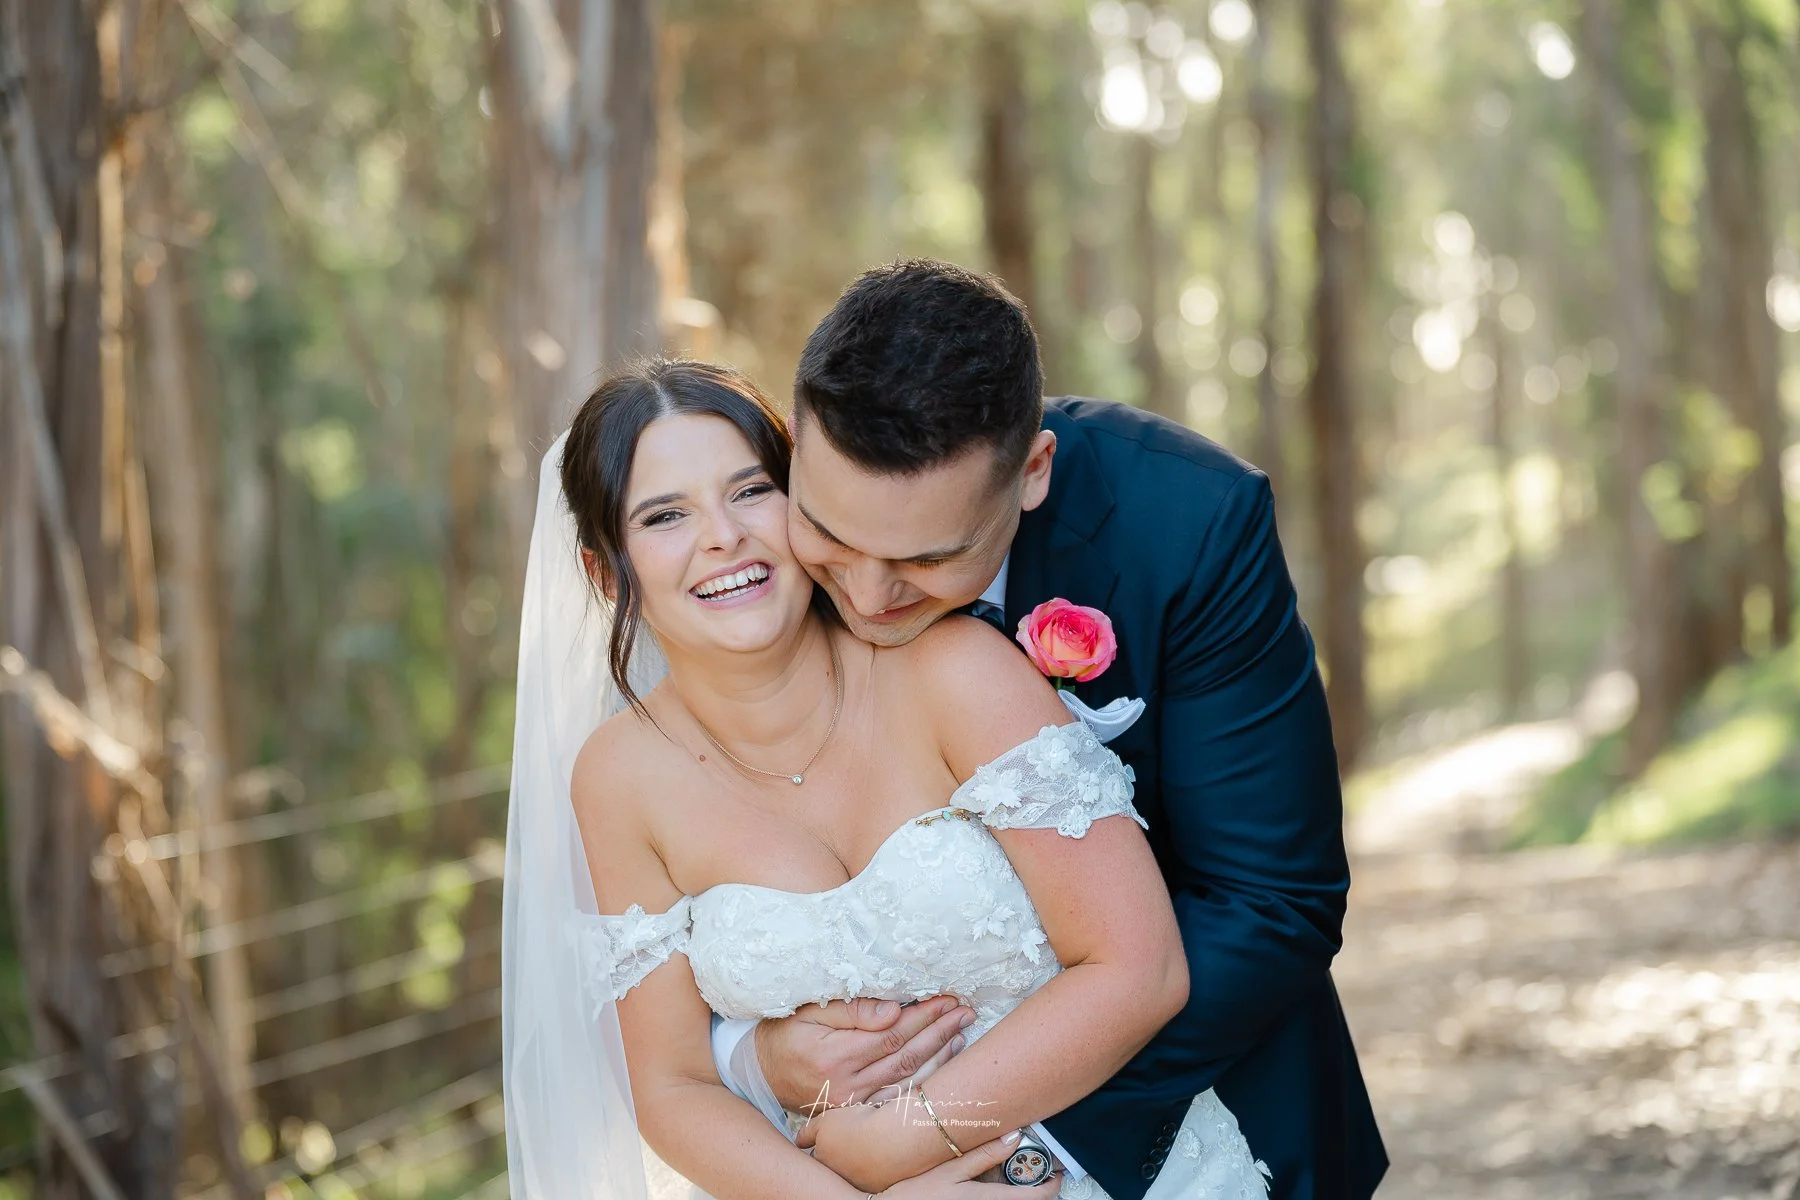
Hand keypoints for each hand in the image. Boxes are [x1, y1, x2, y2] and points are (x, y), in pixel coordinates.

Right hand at [756, 995, 972, 1113]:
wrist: (760, 1074)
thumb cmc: (784, 1034)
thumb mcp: (809, 1011)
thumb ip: (851, 1010)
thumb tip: (894, 1011)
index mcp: (835, 1057)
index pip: (892, 1035)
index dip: (923, 1017)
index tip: (946, 1000)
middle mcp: (847, 1086)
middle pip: (906, 1058)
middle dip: (939, 1032)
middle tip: (964, 1013)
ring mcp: (853, 1105)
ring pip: (907, 1081)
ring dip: (939, 1057)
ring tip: (961, 1033)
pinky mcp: (856, 1113)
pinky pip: (897, 1096)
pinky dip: (923, 1079)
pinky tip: (941, 1062)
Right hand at [875, 1131, 1062, 1198]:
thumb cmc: (914, 1193)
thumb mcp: (948, 1168)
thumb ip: (982, 1155)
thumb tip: (1014, 1138)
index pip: (1034, 1199)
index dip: (1051, 1186)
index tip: (1057, 1174)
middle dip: (1033, 1187)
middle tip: (1036, 1169)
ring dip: (1016, 1192)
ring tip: (1013, 1174)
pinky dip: (1000, 1195)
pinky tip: (988, 1183)